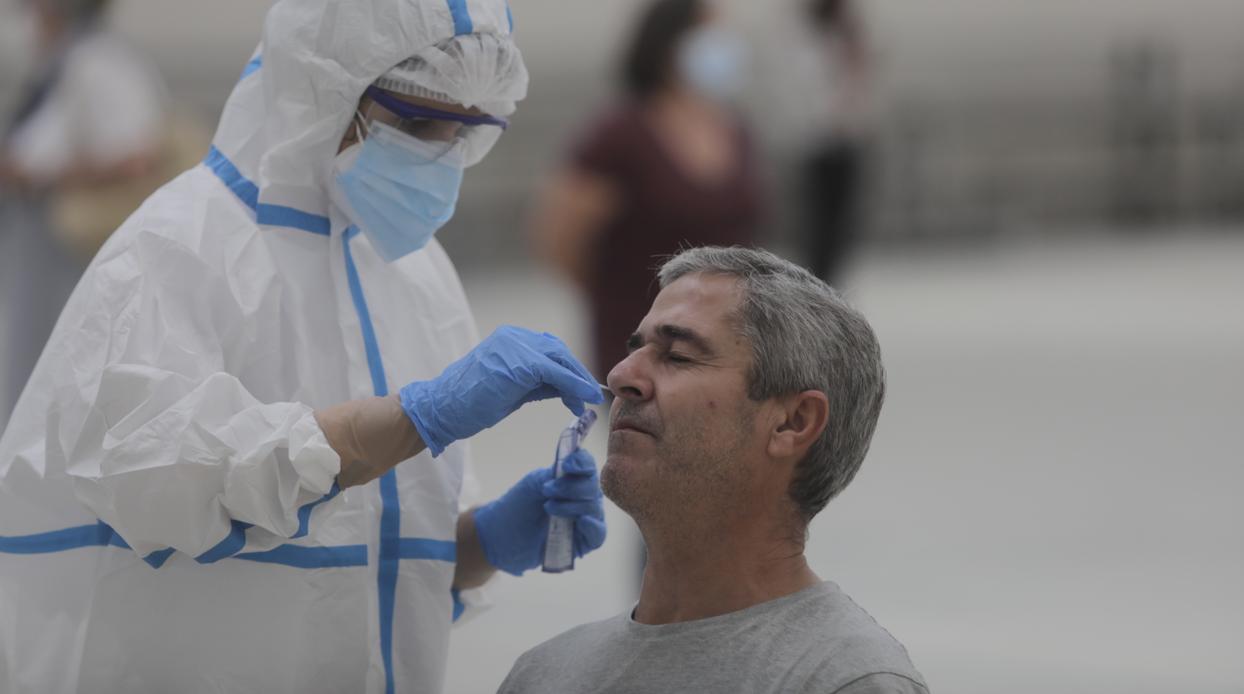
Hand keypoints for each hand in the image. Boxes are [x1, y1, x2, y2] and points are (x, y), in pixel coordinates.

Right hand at [399, 326, 601, 455]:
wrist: (442, 409)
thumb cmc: (471, 403)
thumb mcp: (511, 389)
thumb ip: (538, 383)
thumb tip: (568, 389)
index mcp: (509, 340)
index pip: (549, 349)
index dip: (569, 370)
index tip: (583, 388)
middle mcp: (513, 337)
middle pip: (557, 351)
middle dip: (576, 375)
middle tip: (589, 395)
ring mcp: (515, 346)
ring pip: (558, 359)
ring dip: (576, 381)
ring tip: (586, 401)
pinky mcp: (518, 363)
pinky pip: (553, 371)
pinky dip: (571, 384)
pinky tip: (580, 398)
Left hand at [472, 449, 605, 575]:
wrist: (501, 536)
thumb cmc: (518, 506)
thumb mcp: (534, 483)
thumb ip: (556, 473)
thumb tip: (574, 463)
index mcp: (572, 479)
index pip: (587, 466)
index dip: (582, 463)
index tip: (567, 465)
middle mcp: (582, 498)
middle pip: (592, 487)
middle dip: (571, 487)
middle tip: (547, 491)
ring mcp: (584, 520)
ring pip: (594, 508)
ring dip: (572, 506)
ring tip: (548, 507)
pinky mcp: (583, 542)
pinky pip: (598, 534)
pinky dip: (593, 526)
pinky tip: (582, 521)